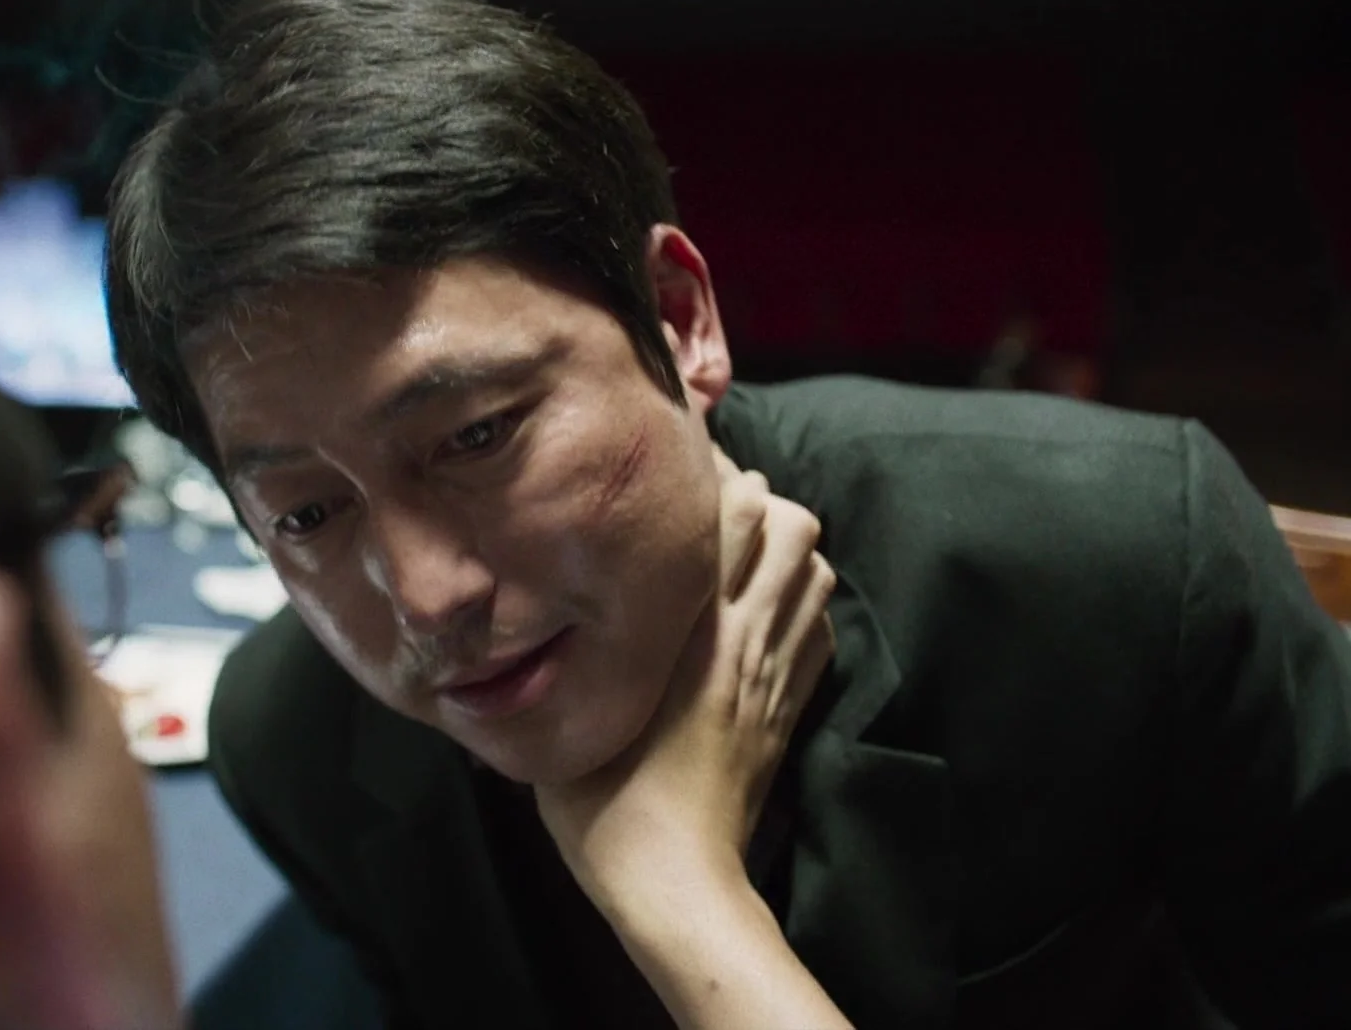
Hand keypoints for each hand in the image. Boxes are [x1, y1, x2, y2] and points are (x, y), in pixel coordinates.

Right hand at [535, 453, 836, 914]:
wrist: (674, 879)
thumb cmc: (603, 801)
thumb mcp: (564, 711)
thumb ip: (559, 650)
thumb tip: (528, 605)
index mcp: (687, 627)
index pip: (732, 508)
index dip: (709, 474)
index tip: (667, 471)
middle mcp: (742, 636)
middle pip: (789, 521)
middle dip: (752, 500)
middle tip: (699, 511)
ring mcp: (774, 671)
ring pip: (815, 566)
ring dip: (783, 547)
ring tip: (734, 556)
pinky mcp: (790, 705)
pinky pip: (822, 625)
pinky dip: (801, 601)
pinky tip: (760, 613)